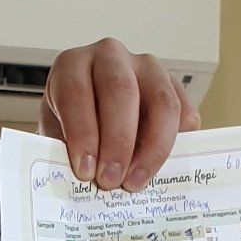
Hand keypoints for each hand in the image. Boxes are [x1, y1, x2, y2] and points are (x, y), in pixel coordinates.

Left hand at [40, 40, 200, 191]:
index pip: (77, 92)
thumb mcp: (57, 136)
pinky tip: (161, 168)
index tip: (85, 171)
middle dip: (118, 142)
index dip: (82, 134)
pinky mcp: (173, 85)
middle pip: (121, 91)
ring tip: (135, 182)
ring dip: (151, 148)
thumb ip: (65, 153)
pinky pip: (184, 113)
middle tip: (111, 181)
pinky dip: (176, 144)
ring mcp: (147, 67)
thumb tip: (79, 183)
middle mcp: (111, 57)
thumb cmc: (70, 127)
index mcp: (73, 65)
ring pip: (161, 102)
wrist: (93, 119)